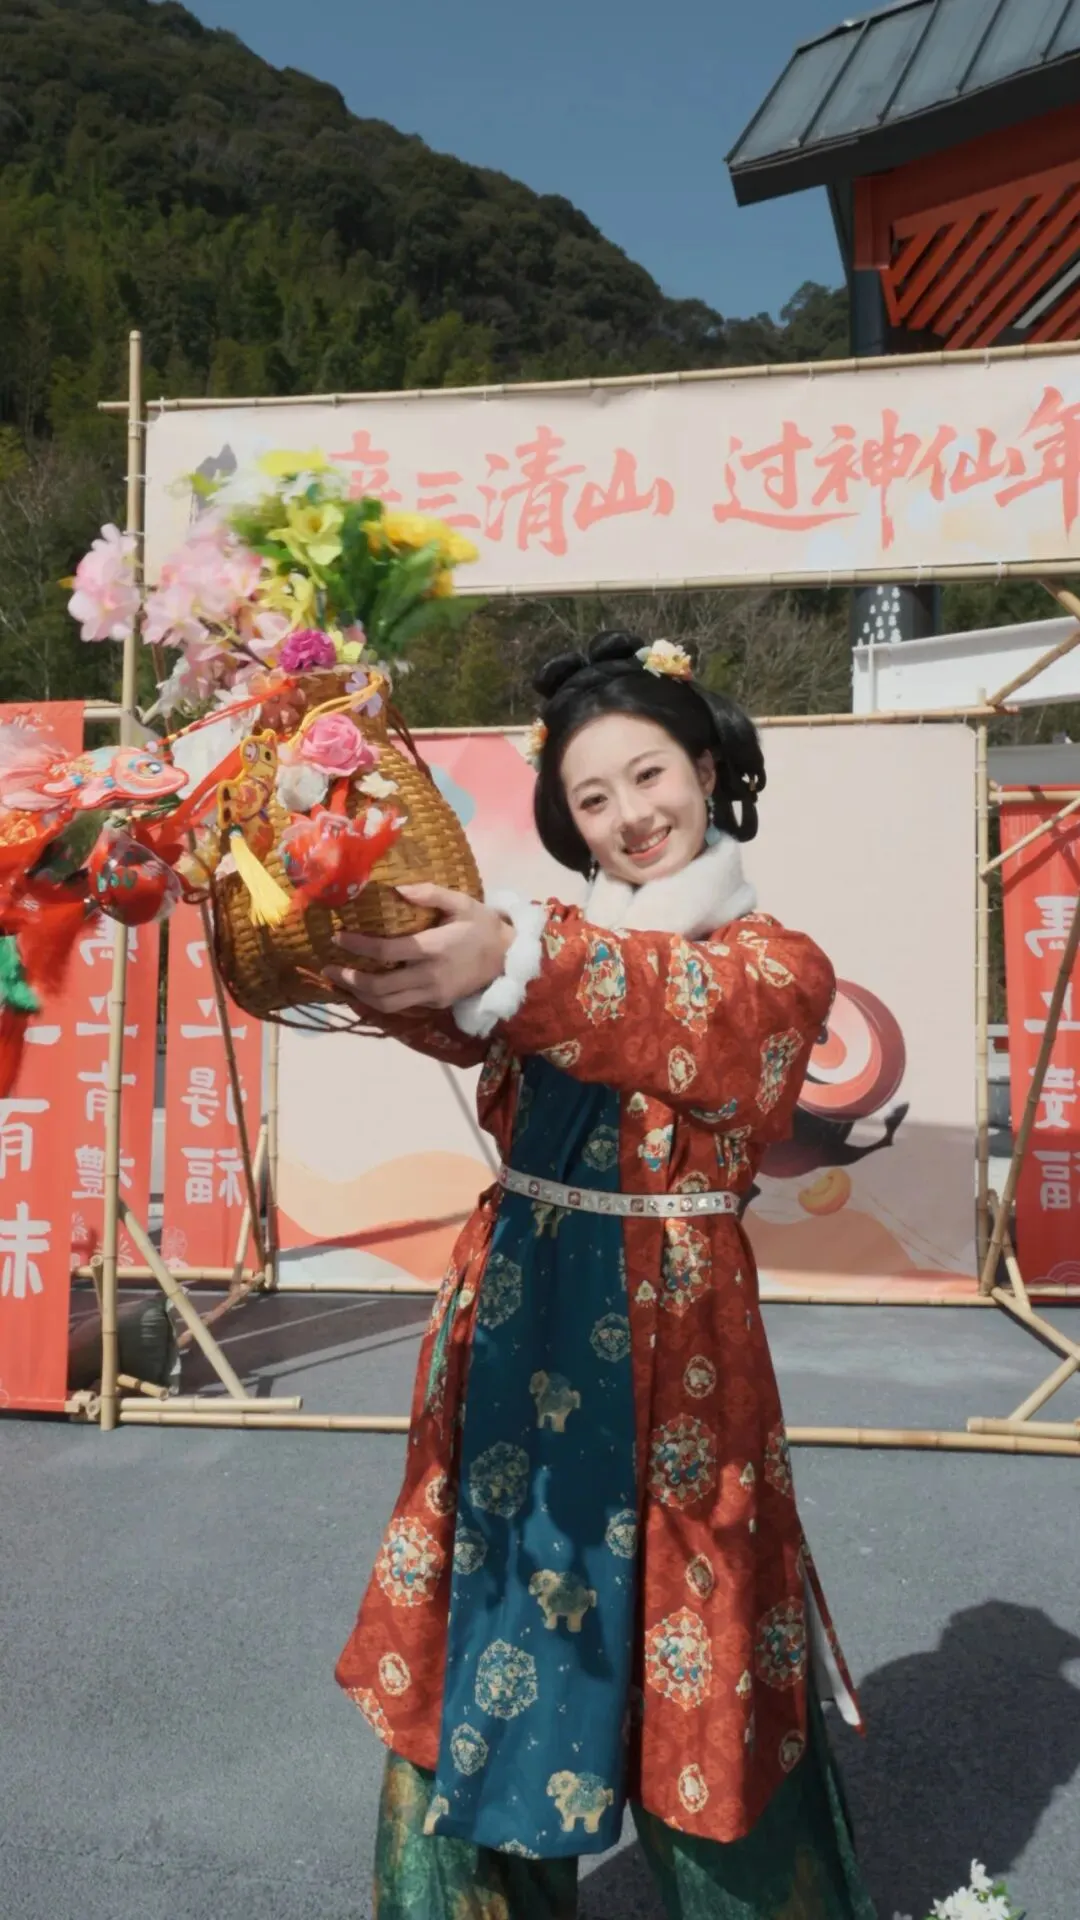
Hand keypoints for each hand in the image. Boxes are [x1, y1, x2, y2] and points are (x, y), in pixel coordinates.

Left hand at [324, 883, 513, 1015]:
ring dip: (359, 996)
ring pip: (388, 1004)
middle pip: (380, 987)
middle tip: (328, 968)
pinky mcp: (436, 1004)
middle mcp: (430, 976)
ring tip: (340, 982)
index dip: (358, 946)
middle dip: (350, 979)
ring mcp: (433, 994)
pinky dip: (379, 999)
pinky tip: (364, 988)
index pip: (386, 952)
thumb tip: (396, 889)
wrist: (509, 959)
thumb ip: (429, 894)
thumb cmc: (483, 926)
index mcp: (433, 948)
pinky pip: (401, 1006)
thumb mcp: (461, 902)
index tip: (338, 937)